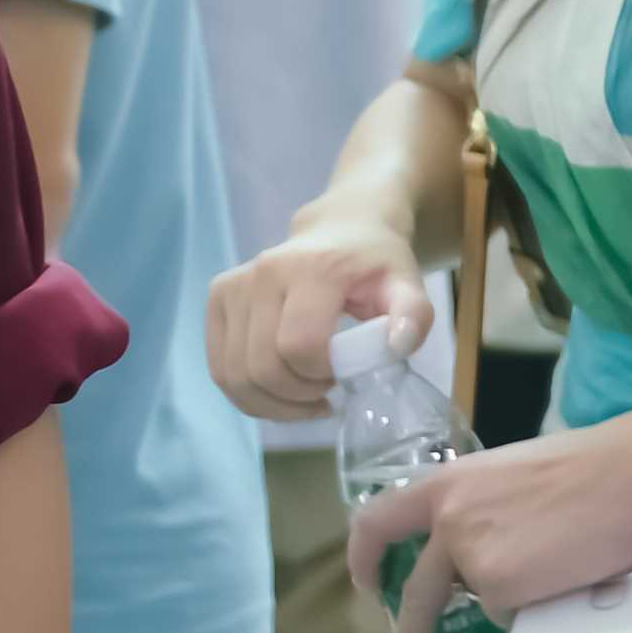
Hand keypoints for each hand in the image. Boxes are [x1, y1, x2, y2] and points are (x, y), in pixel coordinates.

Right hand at [212, 213, 424, 428]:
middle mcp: (262, 274)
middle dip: (295, 396)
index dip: (320, 375)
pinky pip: (219, 368)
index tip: (344, 375)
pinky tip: (279, 393)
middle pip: (261, 367)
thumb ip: (414, 315)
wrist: (342, 229)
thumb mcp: (408, 284)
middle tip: (326, 391)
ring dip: (270, 403)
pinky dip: (248, 394)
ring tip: (304, 397)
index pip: (299, 345)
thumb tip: (399, 346)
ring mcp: (233, 285)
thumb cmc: (375, 264)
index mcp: (312, 269)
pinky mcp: (217, 298)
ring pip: (233, 375)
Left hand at [347, 410, 631, 632]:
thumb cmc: (592, 464)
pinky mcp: (502, 589)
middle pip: (414, 592)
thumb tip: (490, 547)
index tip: (369, 584)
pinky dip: (535, 608)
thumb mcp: (514, 475)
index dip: (364, 559)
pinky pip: (510, 615)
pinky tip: (568, 579)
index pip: (376, 522)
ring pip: (479, 602)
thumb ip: (485, 508)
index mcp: (447, 485)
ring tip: (554, 582)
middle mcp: (448, 522)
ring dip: (509, 600)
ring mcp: (472, 558)